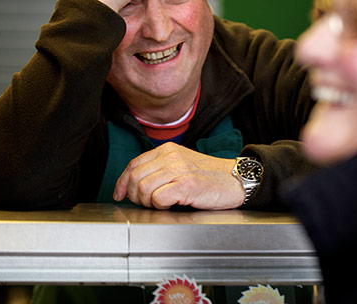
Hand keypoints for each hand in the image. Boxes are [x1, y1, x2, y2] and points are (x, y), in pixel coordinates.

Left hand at [113, 142, 246, 209]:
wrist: (236, 180)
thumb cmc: (210, 177)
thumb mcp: (182, 165)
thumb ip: (160, 169)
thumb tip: (134, 184)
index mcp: (168, 150)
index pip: (134, 164)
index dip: (122, 182)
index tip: (120, 194)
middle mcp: (171, 157)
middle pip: (135, 178)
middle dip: (134, 196)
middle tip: (145, 204)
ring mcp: (180, 170)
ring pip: (143, 188)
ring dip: (147, 202)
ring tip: (160, 205)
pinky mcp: (188, 185)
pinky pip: (158, 198)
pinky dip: (159, 206)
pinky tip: (170, 205)